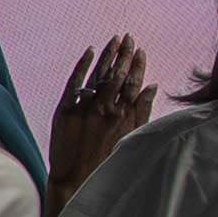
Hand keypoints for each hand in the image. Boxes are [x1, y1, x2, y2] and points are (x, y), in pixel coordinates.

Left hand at [47, 37, 153, 194]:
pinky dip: (83, 66)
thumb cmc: (107, 161)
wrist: (76, 179)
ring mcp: (85, 109)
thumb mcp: (132, 137)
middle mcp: (106, 109)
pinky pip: (75, 82)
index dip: (138, 65)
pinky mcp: (65, 111)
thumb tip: (152, 86)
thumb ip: (142, 111)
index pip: (134, 83)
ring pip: (99, 75)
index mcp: (124, 116)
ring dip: (107, 55)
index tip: (140, 50)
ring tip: (114, 40)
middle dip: (124, 54)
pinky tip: (90, 51)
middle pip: (117, 75)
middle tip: (128, 37)